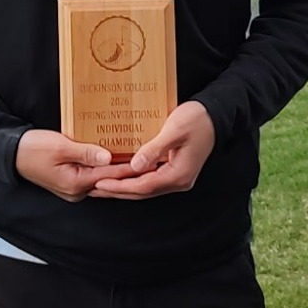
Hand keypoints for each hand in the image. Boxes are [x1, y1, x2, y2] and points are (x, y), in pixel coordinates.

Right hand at [16, 129, 138, 201]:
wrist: (12, 154)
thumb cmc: (33, 149)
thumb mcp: (60, 147)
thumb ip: (85, 152)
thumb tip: (108, 157)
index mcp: (76, 183)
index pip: (109, 176)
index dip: (130, 168)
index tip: (147, 161)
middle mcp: (77, 190)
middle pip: (108, 181)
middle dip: (127, 171)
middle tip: (148, 162)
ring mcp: (74, 188)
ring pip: (101, 180)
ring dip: (116, 170)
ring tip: (136, 159)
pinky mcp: (70, 182)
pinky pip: (92, 176)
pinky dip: (103, 169)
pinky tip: (113, 159)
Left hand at [89, 101, 215, 199]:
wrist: (215, 115)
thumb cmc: (196, 119)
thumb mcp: (173, 130)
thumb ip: (154, 149)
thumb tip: (135, 166)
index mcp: (179, 174)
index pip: (143, 186)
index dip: (119, 186)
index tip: (99, 183)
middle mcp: (179, 181)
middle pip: (142, 191)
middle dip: (117, 191)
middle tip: (92, 189)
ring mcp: (178, 178)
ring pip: (146, 188)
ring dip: (123, 187)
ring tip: (101, 186)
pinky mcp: (175, 171)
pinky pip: (151, 180)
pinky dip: (134, 180)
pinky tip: (120, 175)